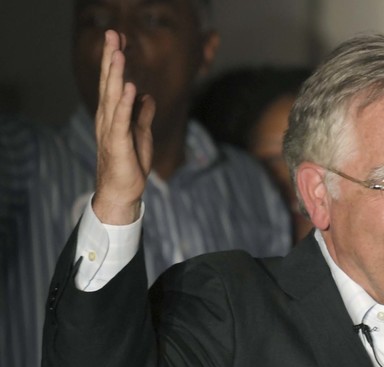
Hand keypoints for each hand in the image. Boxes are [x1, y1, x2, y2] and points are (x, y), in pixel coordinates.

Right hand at [93, 30, 155, 224]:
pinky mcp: (118, 142)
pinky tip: (131, 87)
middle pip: (110, 82)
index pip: (115, 82)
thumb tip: (149, 98)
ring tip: (119, 53)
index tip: (120, 39)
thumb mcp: (142, 134)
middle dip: (112, 58)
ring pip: (113, 96)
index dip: (117, 61)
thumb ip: (143, 115)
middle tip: (113, 33)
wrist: (123, 191)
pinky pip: (121, 119)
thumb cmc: (130, 163)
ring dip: (117, 74)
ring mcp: (111, 129)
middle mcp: (107, 117)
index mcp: (113, 114)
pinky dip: (126, 103)